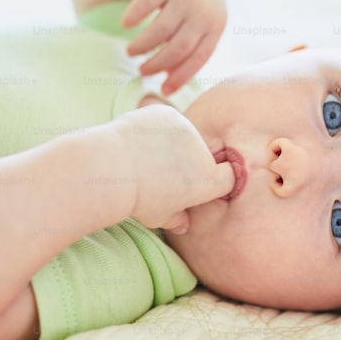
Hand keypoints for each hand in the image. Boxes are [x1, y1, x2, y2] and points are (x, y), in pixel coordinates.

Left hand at [111, 105, 233, 233]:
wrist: (112, 168)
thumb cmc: (136, 199)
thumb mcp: (158, 218)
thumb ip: (176, 220)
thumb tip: (183, 224)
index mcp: (208, 181)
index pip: (228, 176)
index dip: (214, 179)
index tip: (196, 182)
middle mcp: (203, 153)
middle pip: (201, 155)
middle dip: (185, 162)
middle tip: (156, 172)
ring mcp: (187, 129)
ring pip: (182, 137)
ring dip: (169, 144)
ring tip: (143, 157)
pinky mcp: (169, 114)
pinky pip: (166, 121)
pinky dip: (155, 129)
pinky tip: (138, 140)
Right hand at [121, 0, 227, 95]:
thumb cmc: (198, 1)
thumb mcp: (203, 23)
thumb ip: (190, 47)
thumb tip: (168, 82)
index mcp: (216, 25)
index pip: (198, 58)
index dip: (180, 77)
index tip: (164, 90)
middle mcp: (203, 10)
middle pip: (177, 47)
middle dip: (156, 64)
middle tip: (141, 71)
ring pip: (159, 30)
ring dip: (141, 45)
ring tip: (131, 51)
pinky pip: (145, 4)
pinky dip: (133, 17)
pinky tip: (125, 24)